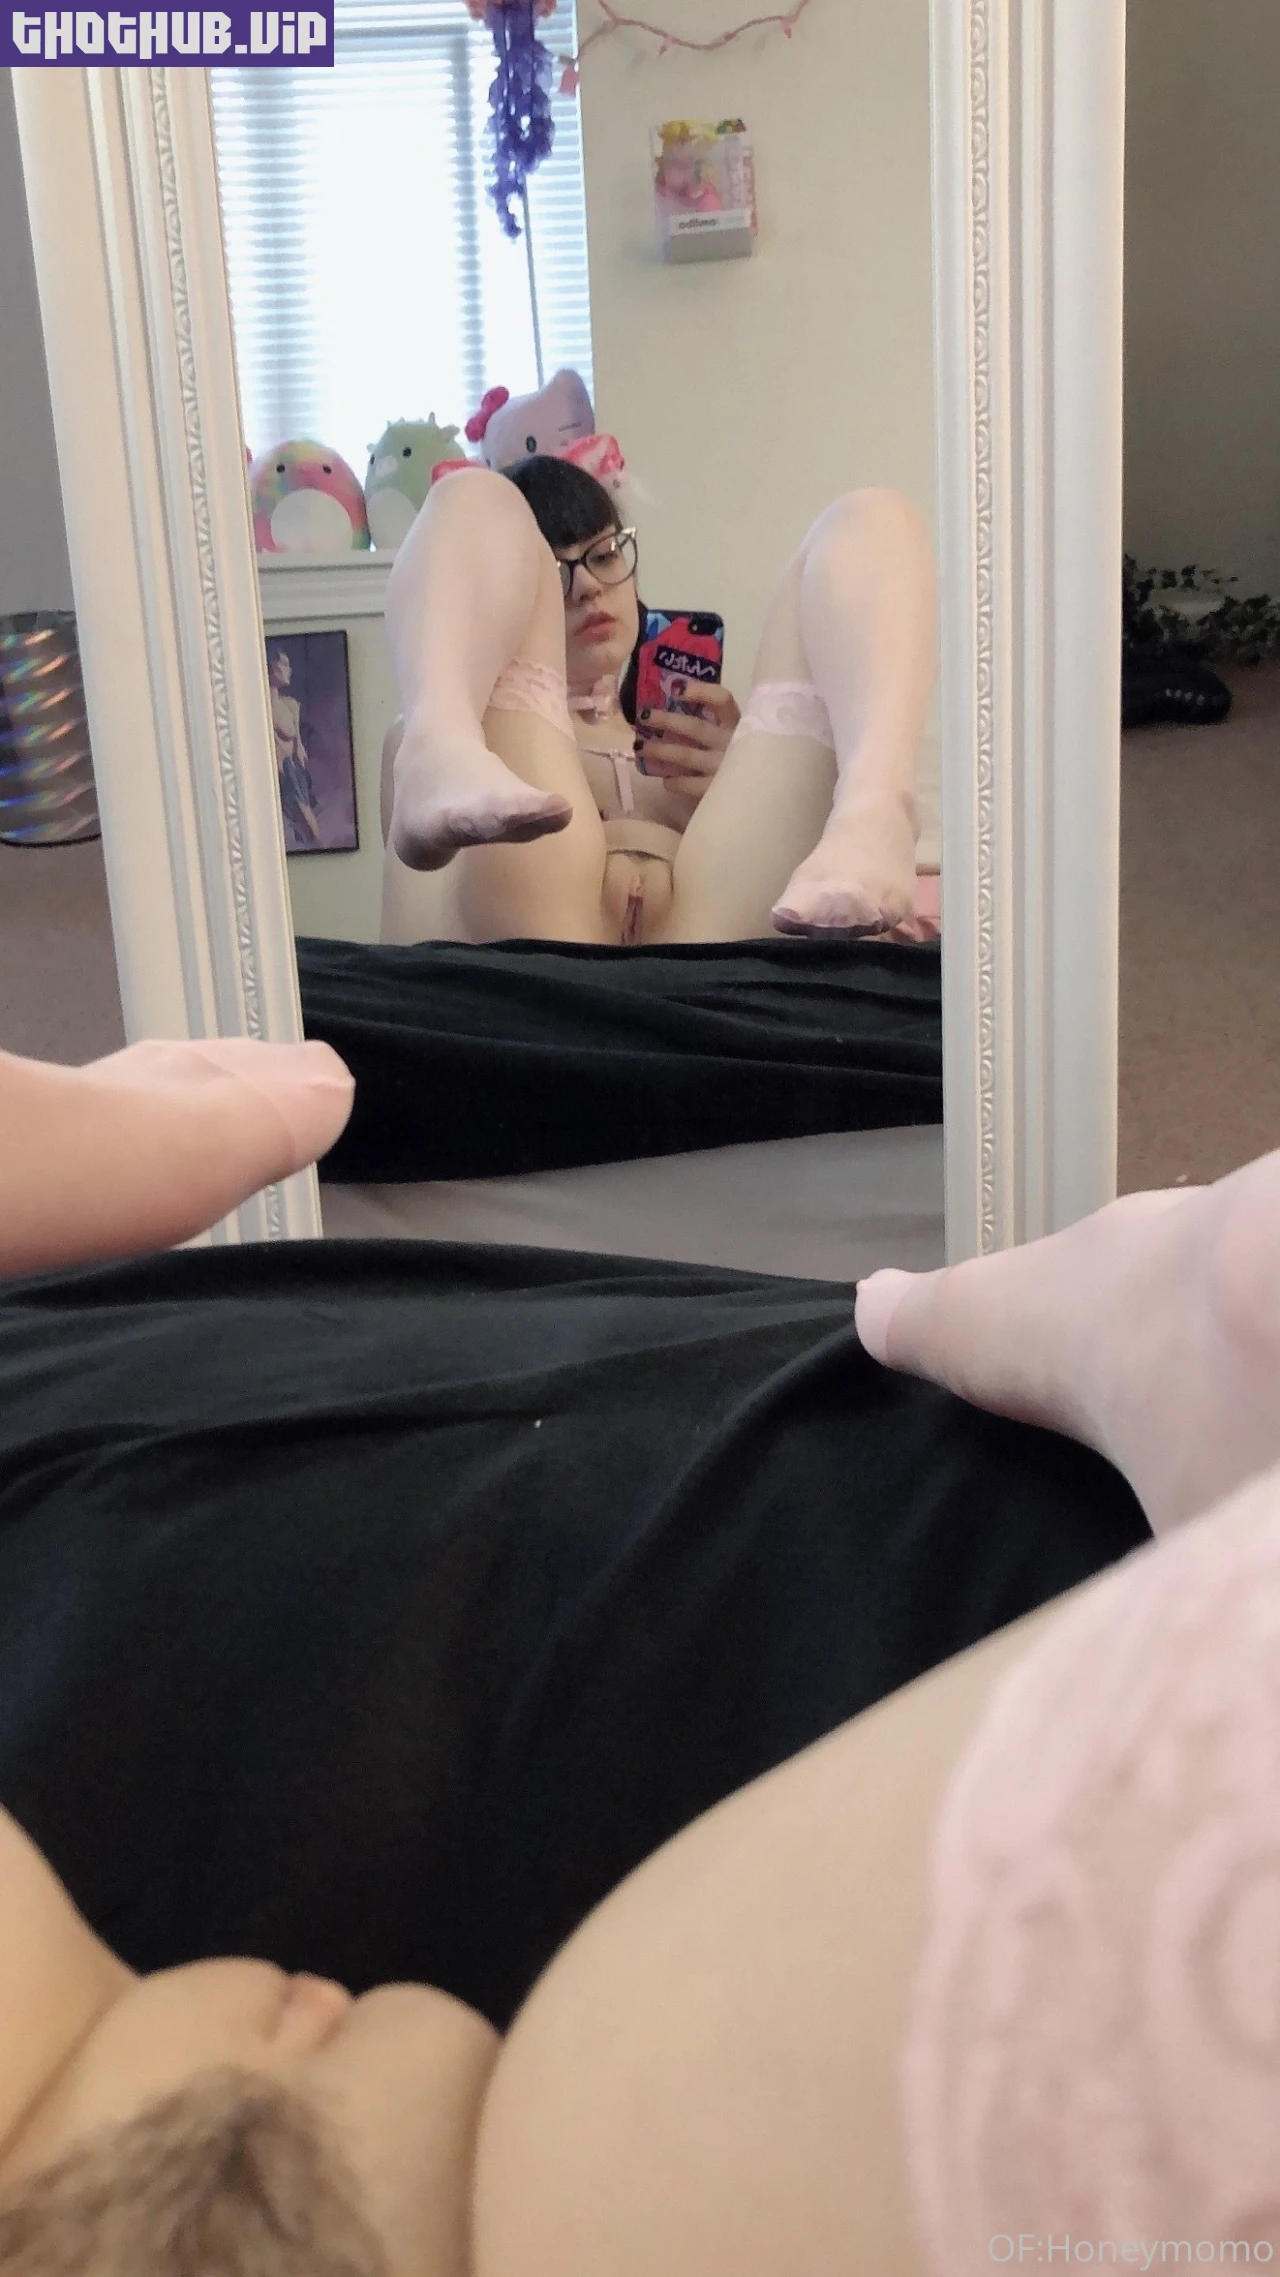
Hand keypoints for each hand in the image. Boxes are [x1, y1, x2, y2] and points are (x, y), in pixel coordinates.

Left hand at [634, 682, 740, 802]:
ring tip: (640, 747)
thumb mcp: (743, 737)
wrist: (766, 796)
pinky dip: (672, 781)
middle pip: (694, 726)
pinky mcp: (715, 791)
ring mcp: (722, 767)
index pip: (721, 699)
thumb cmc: (752, 762)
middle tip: (643, 716)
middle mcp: (731, 743)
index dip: (699, 691)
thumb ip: (721, 725)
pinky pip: (685, 784)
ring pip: (683, 755)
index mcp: (740, 724)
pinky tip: (666, 781)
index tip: (676, 689)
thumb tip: (683, 705)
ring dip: (658, 750)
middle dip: (665, 720)